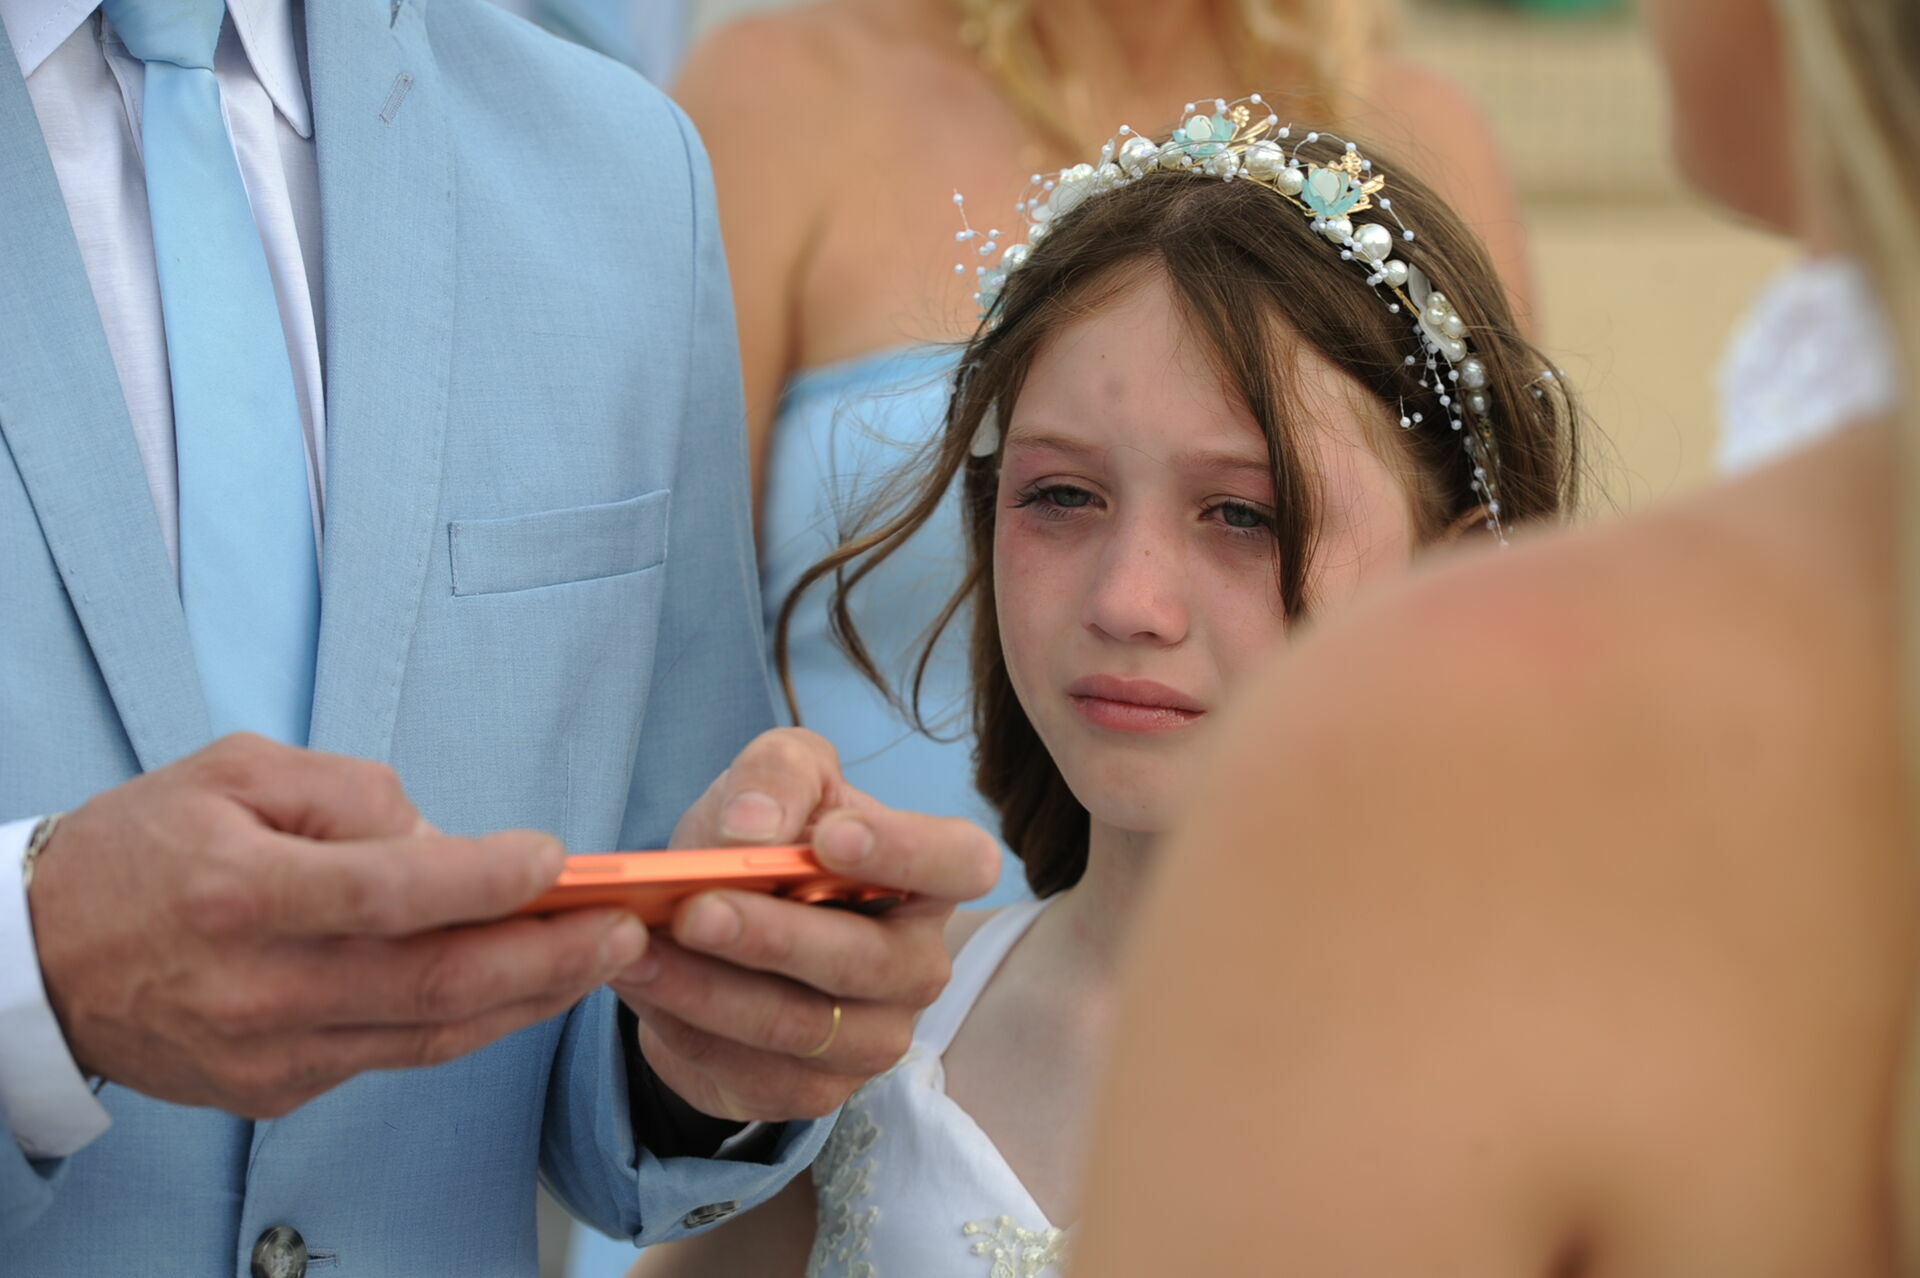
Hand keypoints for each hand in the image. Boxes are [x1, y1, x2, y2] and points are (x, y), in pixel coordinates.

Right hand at [28, 734, 648, 1117]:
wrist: (40, 961)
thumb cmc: (145, 848)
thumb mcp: (236, 771)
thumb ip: (350, 795)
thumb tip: (447, 841)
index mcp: (240, 889)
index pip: (388, 892)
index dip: (482, 880)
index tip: (556, 860)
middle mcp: (258, 984)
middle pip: (432, 984)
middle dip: (547, 958)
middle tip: (625, 931)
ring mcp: (268, 1051)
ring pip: (429, 1036)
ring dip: (528, 999)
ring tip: (599, 960)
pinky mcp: (275, 1090)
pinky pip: (393, 1057)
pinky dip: (468, 1025)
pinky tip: (519, 989)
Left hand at [612, 728, 1000, 1121]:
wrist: (715, 924)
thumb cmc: (769, 840)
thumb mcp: (773, 780)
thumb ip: (776, 775)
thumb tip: (751, 827)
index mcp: (930, 876)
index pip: (962, 865)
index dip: (906, 854)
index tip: (829, 837)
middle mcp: (917, 965)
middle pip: (865, 963)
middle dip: (775, 937)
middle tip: (697, 909)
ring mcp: (872, 1038)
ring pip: (797, 1026)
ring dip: (707, 988)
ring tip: (634, 946)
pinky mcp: (810, 1092)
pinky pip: (746, 1070)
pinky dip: (682, 1025)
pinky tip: (635, 981)